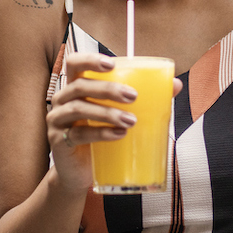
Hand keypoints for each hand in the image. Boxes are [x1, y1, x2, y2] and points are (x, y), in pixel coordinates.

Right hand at [47, 53, 181, 190]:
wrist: (79, 172)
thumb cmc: (100, 137)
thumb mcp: (118, 115)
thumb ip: (143, 99)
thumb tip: (176, 85)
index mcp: (75, 86)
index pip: (74, 63)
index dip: (91, 59)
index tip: (112, 63)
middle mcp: (62, 100)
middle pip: (80, 85)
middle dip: (108, 88)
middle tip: (133, 96)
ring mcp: (57, 120)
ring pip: (79, 108)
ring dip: (108, 112)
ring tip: (130, 121)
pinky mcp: (58, 141)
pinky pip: (78, 134)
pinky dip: (100, 133)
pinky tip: (118, 135)